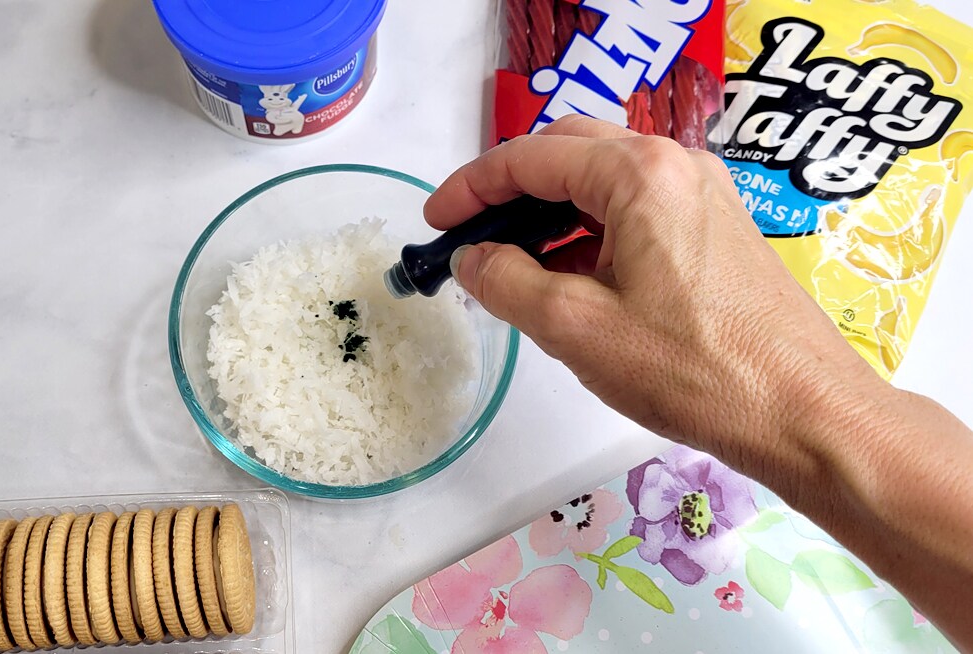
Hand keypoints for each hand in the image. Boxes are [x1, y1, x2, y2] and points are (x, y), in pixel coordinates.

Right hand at [427, 115, 887, 473]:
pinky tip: (567, 281)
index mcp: (640, 174)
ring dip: (549, 215)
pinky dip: (590, 234)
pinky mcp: (719, 230)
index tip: (435, 223)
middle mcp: (677, 166)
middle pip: (568, 154)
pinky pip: (637, 211)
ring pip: (604, 183)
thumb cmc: (693, 370)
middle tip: (468, 236)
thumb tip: (472, 260)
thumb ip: (506, 283)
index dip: (470, 187)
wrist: (805, 413)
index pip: (530, 157)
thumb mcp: (576, 328)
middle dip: (509, 191)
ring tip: (509, 267)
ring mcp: (705, 195)